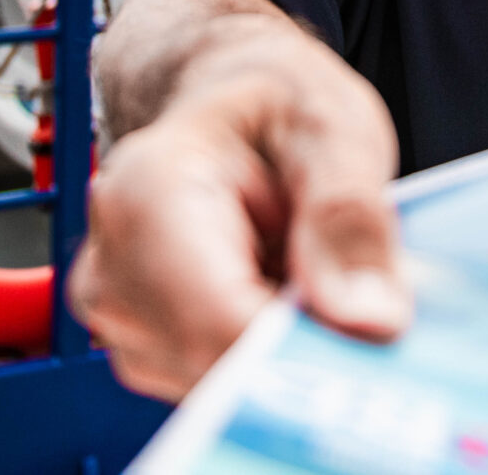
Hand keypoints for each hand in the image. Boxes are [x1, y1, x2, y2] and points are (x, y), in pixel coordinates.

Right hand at [71, 0, 407, 399]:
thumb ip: (350, 217)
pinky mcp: (141, 350)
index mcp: (148, 196)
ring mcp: (117, 318)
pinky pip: (220, 390)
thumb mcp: (333, 128)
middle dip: (302, 351)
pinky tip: (283, 298)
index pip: (220, 325)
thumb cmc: (275, 106)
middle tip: (361, 298)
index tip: (376, 343)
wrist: (230, 96)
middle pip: (217, 369)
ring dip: (285, 354)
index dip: (305, 351)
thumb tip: (369, 320)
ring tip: (310, 278)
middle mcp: (111, 267)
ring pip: (223, 391)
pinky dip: (266, 359)